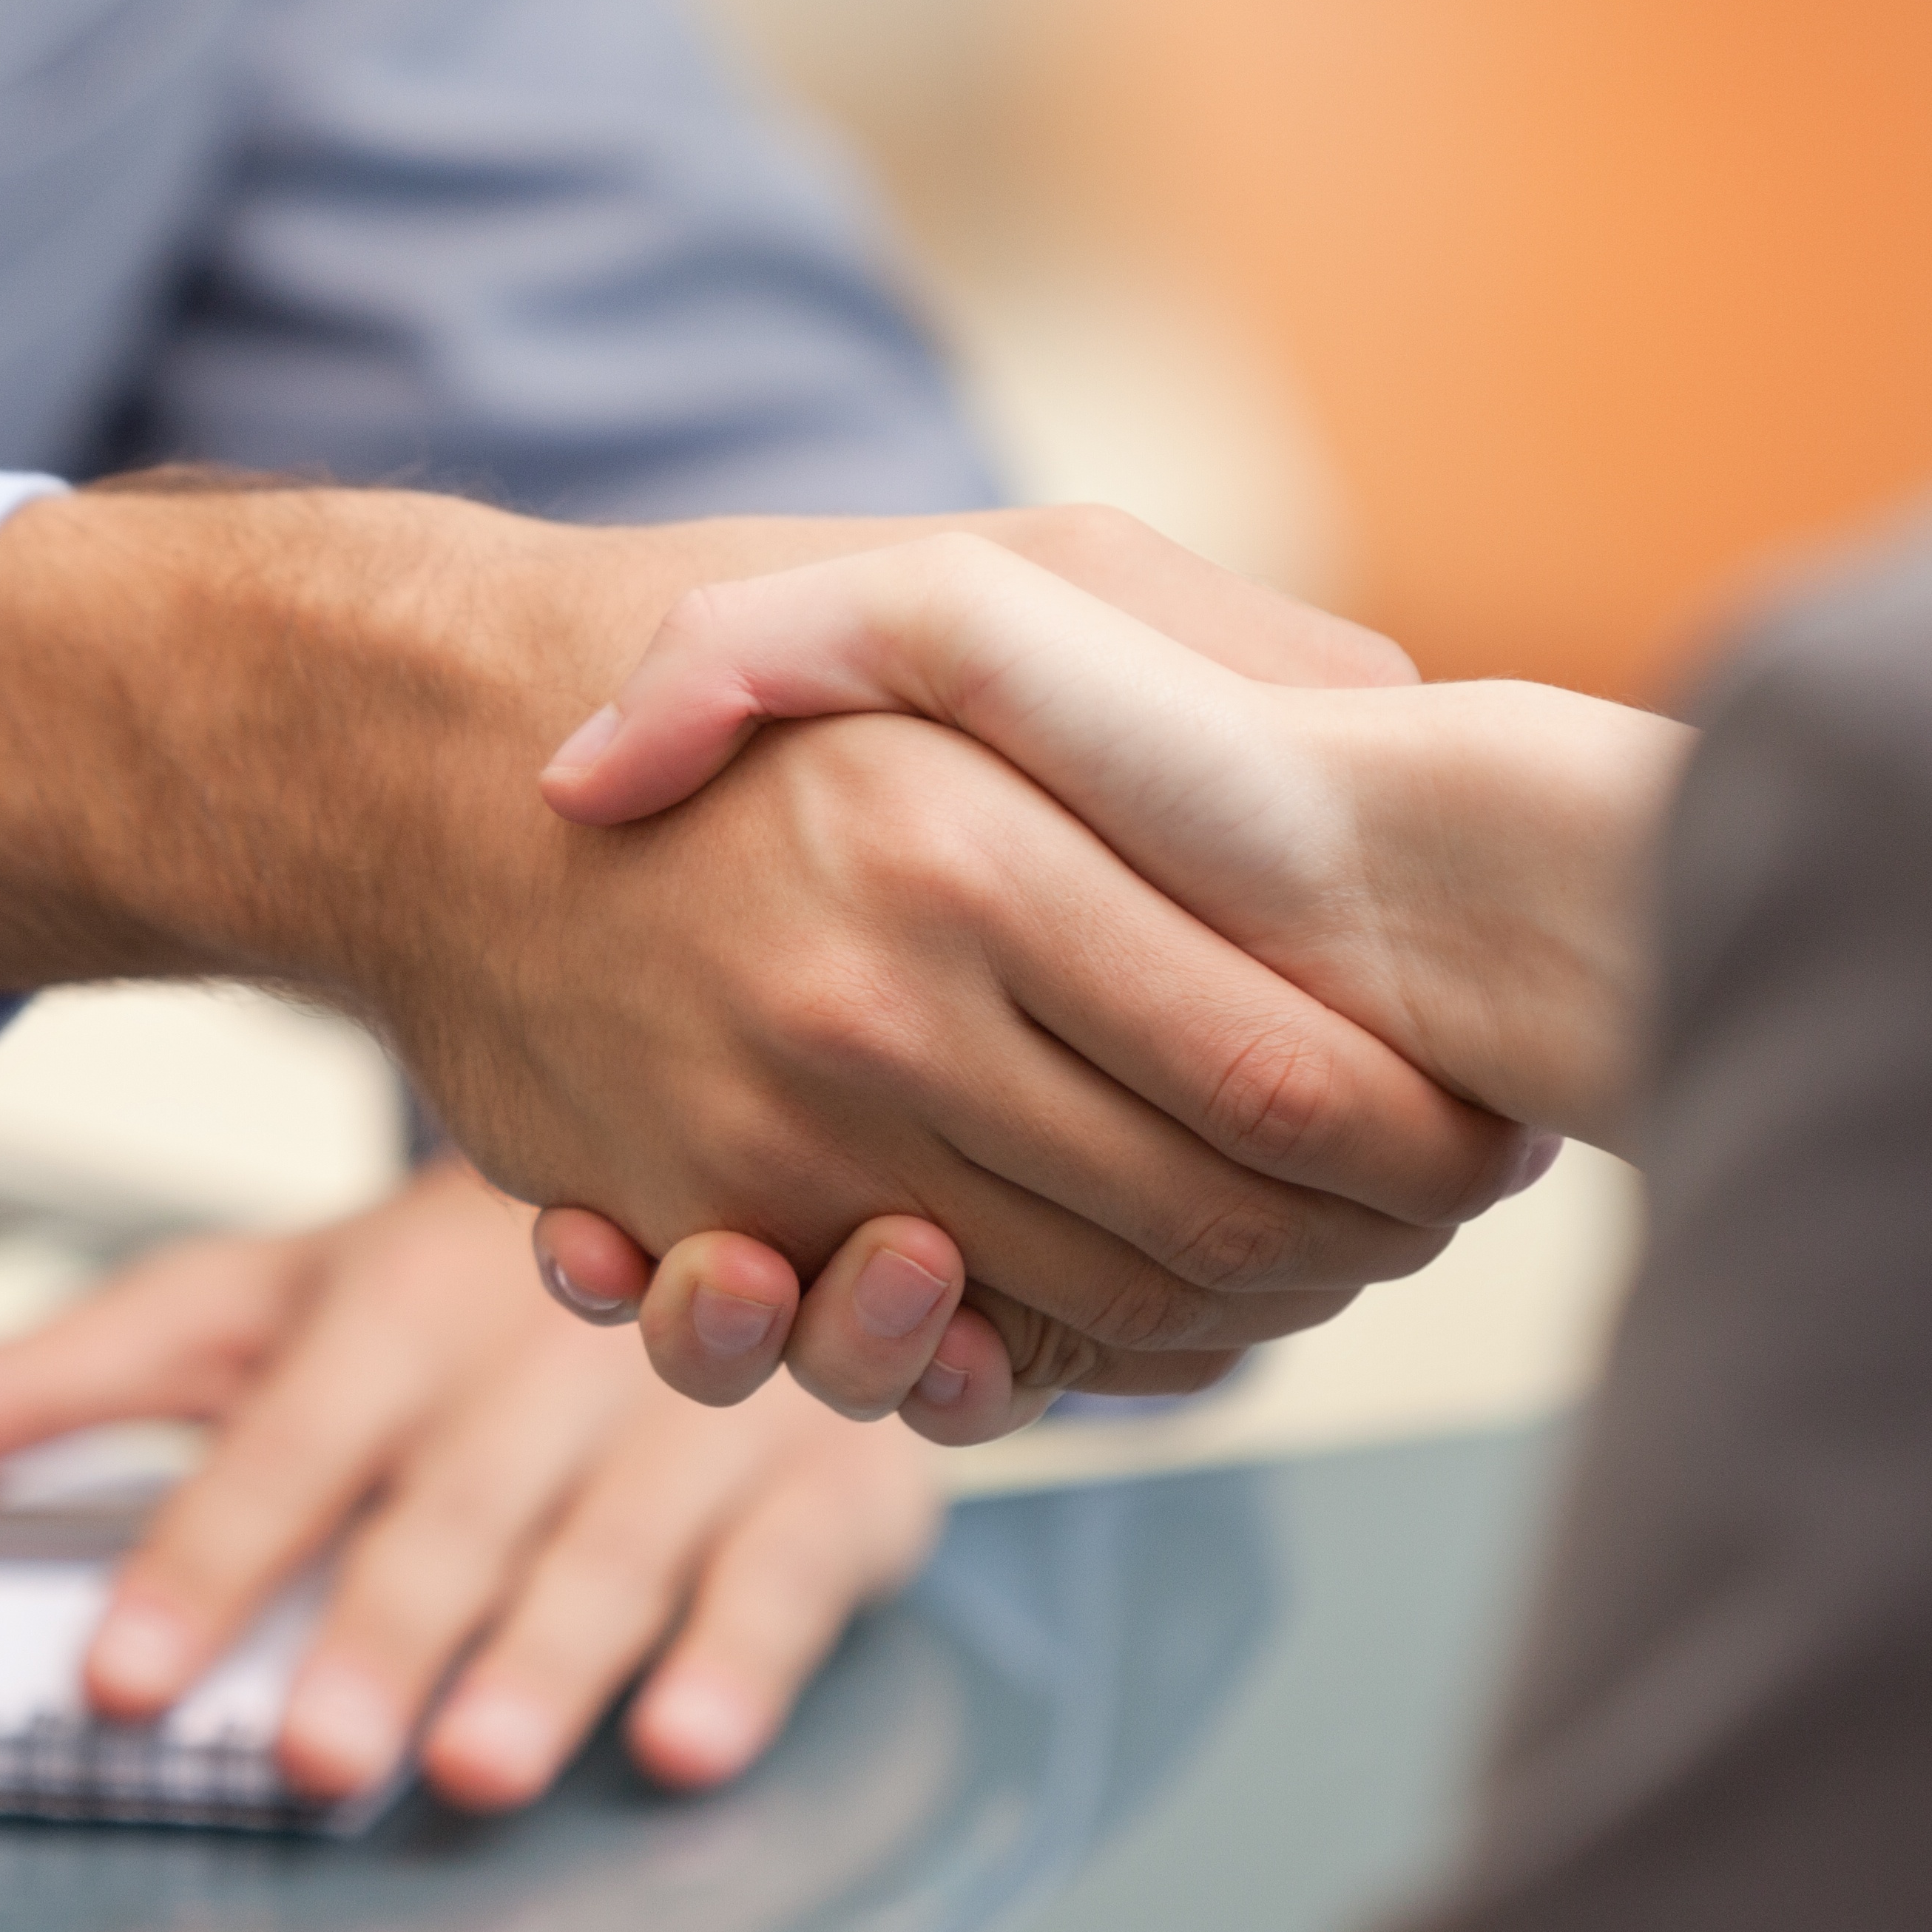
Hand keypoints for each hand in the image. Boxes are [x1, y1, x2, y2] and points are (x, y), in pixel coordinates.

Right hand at [0, 487, 1531, 1390]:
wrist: (433, 757)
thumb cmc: (750, 646)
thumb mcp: (991, 571)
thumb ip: (1213, 642)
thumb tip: (1414, 719)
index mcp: (977, 844)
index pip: (1290, 1080)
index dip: (1430, 1141)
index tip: (1497, 1135)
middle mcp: (875, 1010)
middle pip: (1210, 1231)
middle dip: (1359, 1253)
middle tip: (1429, 1224)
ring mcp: (774, 1143)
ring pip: (1084, 1322)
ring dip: (1224, 1325)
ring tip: (1305, 1261)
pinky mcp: (697, 1225)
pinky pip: (928, 1360)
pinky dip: (1051, 1359)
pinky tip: (1116, 1297)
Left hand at [0, 1157, 941, 1809]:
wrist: (718, 1143)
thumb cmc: (453, 1278)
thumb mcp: (242, 1303)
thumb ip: (42, 1387)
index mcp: (388, 1308)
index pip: (278, 1448)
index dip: (202, 1562)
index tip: (120, 1678)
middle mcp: (536, 1356)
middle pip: (445, 1512)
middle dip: (380, 1633)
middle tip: (313, 1758)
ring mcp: (691, 1410)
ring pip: (612, 1547)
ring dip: (548, 1659)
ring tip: (478, 1763)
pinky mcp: (820, 1472)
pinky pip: (786, 1571)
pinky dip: (743, 1654)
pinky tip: (691, 1738)